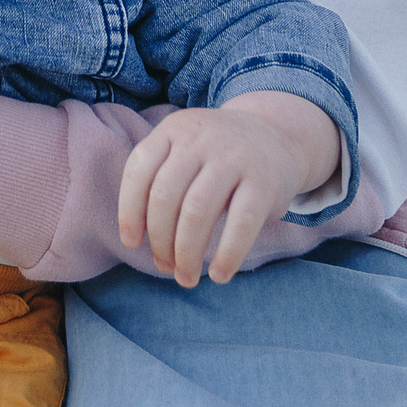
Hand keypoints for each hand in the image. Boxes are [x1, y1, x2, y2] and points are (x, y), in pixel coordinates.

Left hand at [119, 93, 333, 287]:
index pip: (139, 169)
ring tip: (186, 277)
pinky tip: (219, 274)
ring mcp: (234, 157)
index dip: (129, 210)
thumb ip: (161, 181)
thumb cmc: (218, 158)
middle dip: (160, 239)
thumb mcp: (185, 150)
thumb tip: (138, 241)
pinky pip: (241, 223)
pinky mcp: (264, 181)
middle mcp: (201, 139)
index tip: (131, 243)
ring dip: (187, 253)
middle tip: (165, 266)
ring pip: (197, 211)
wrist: (277, 136)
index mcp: (174, 129)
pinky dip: (227, 254)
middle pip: (166, 195)